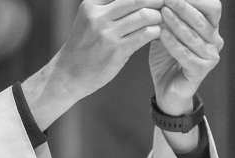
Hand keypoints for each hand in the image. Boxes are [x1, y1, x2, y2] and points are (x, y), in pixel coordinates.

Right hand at [23, 0, 164, 128]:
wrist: (68, 74)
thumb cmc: (84, 46)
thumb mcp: (90, 19)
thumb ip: (109, 7)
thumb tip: (141, 1)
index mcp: (92, 4)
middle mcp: (98, 16)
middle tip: (166, 2)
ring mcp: (107, 33)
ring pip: (144, 15)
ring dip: (158, 16)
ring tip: (161, 20)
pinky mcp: (117, 51)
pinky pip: (145, 35)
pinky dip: (156, 32)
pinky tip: (157, 33)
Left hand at [149, 0, 222, 114]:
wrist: (167, 88)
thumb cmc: (167, 57)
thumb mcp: (166, 31)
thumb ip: (167, 15)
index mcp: (211, 28)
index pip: (211, 6)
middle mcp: (215, 41)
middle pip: (203, 18)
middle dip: (184, 6)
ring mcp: (211, 56)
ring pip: (193, 35)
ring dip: (177, 22)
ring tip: (162, 12)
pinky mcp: (201, 70)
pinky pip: (186, 54)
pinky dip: (173, 43)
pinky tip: (161, 34)